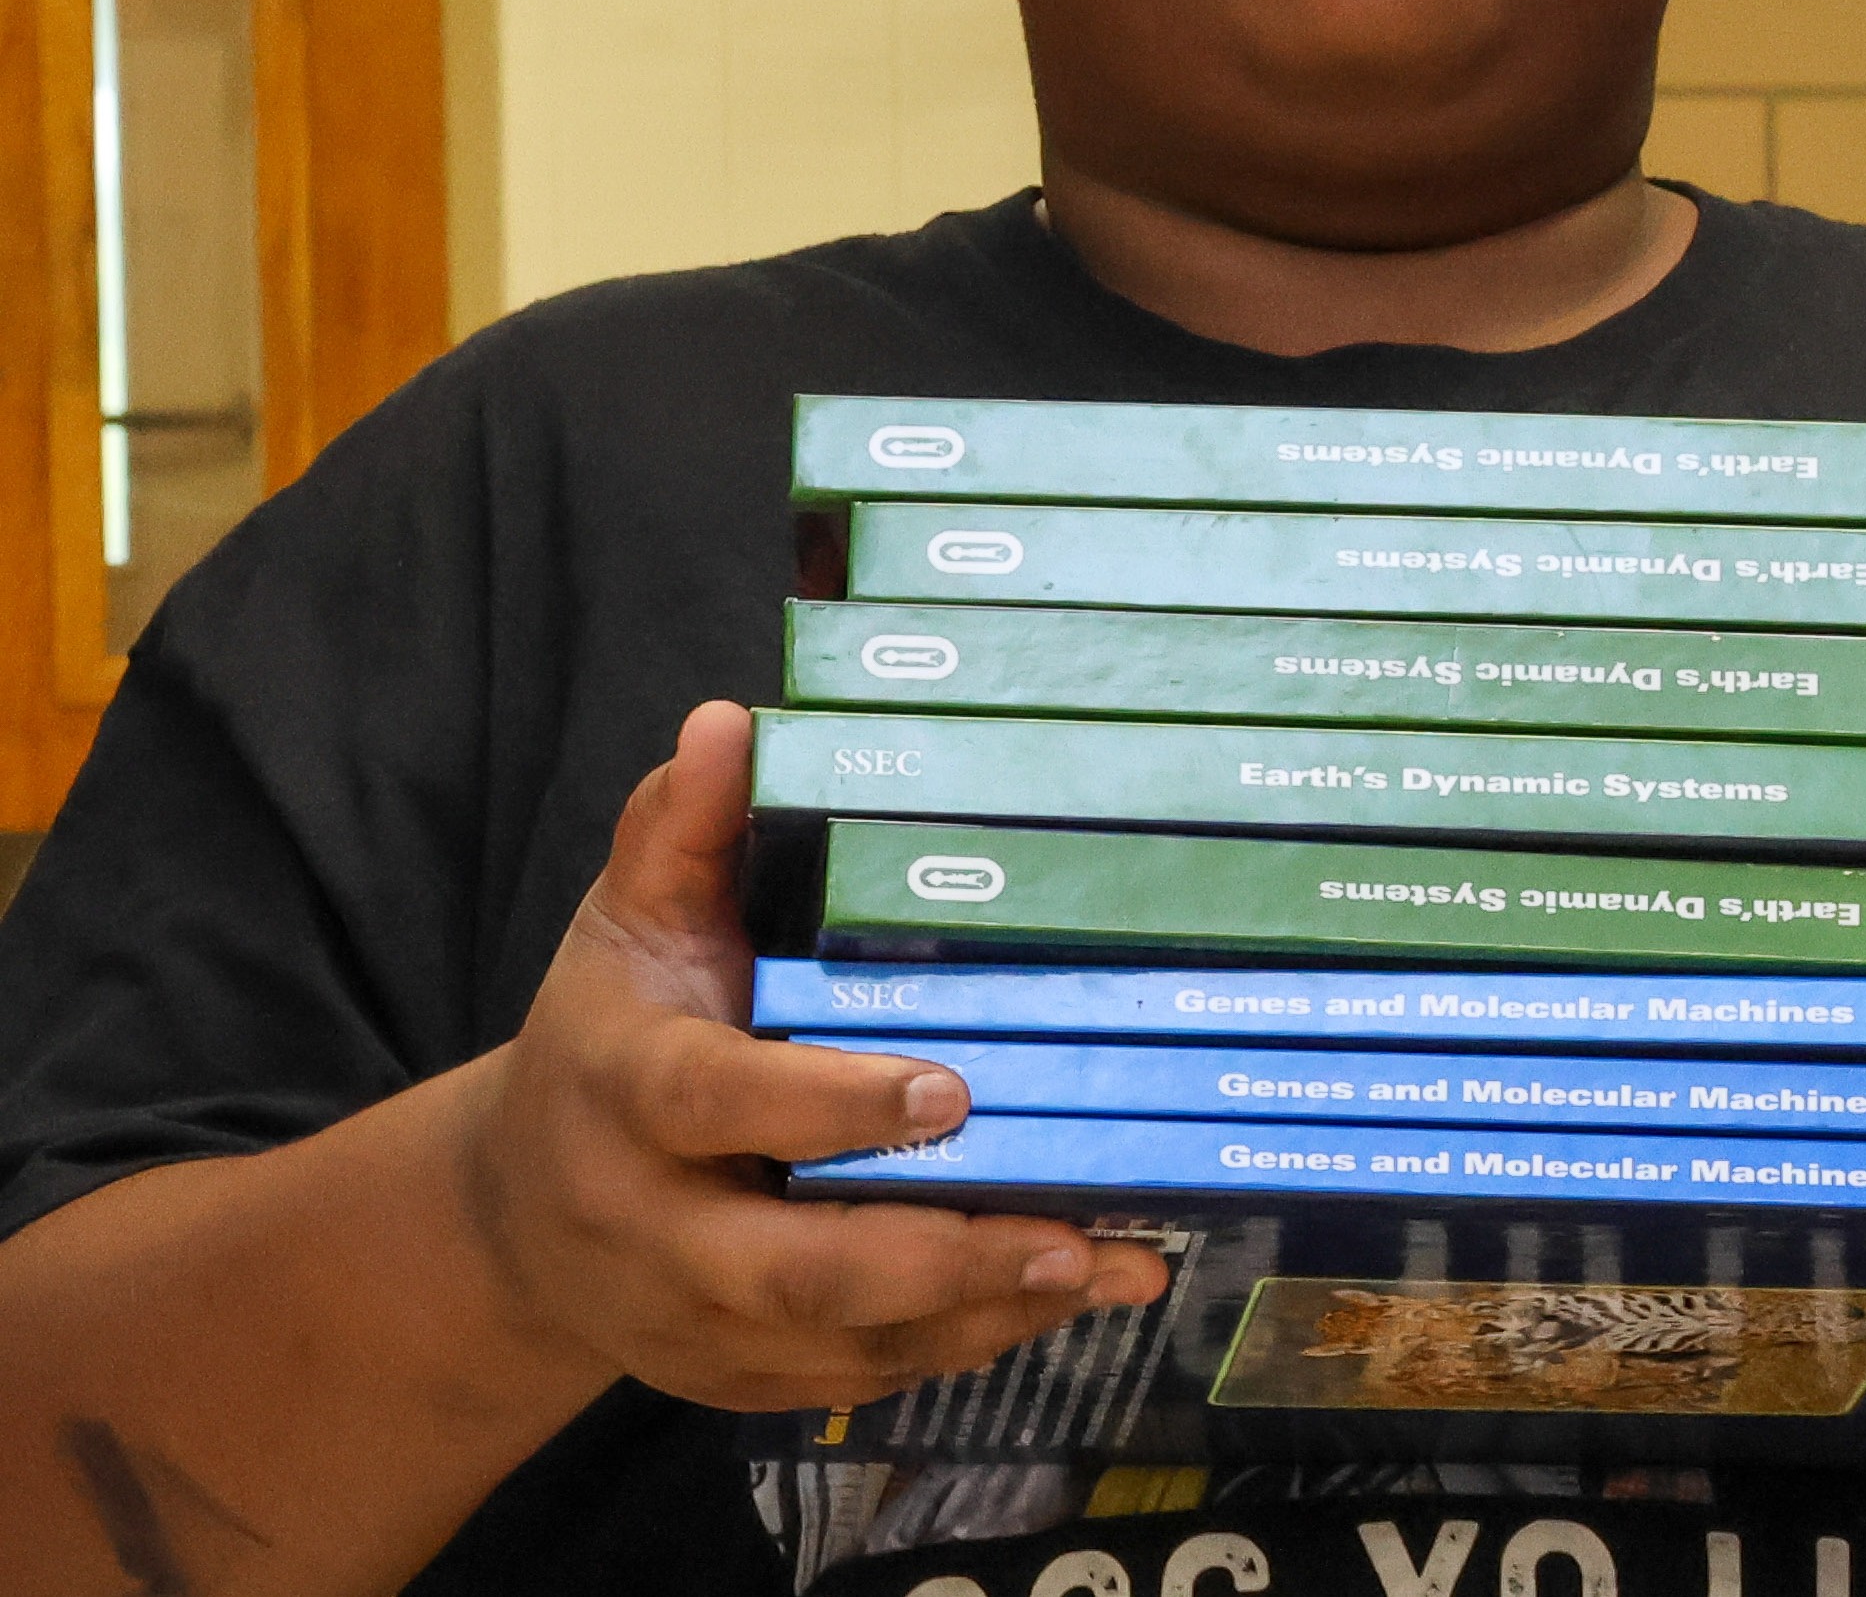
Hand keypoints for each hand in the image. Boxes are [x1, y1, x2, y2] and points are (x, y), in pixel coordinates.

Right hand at [454, 702, 1170, 1409]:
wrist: (516, 1217)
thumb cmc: (610, 1039)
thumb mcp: (629, 927)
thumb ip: (683, 833)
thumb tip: (733, 724)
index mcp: (618, 1090)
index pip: (714, 1102)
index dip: (825, 1103)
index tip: (948, 1089)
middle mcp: (643, 1222)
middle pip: (783, 1267)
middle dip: (934, 1256)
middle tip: (1070, 1233)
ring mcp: (685, 1316)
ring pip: (838, 1339)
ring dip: (980, 1314)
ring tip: (1112, 1268)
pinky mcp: (732, 1375)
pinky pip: (854, 1376)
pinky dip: (957, 1346)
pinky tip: (1057, 1299)